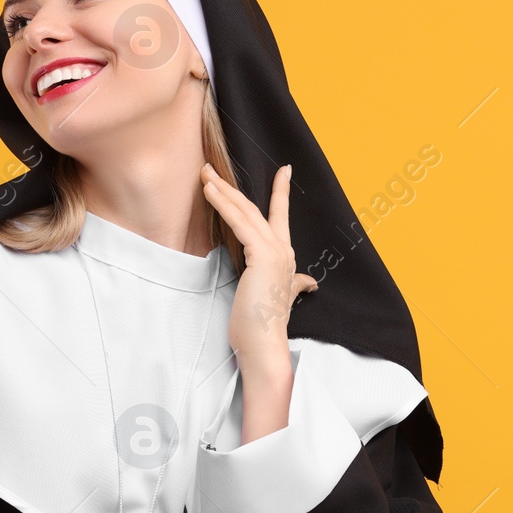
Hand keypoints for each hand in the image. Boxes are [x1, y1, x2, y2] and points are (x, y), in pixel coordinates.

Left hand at [200, 161, 317, 363]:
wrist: (265, 345)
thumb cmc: (263, 325)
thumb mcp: (279, 298)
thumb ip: (294, 285)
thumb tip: (308, 283)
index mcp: (285, 257)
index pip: (280, 217)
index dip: (280, 192)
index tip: (284, 170)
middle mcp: (283, 250)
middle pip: (255, 209)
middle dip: (232, 185)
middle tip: (210, 167)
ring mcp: (274, 251)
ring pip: (245, 211)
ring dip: (223, 190)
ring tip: (204, 174)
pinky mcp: (261, 255)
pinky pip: (239, 223)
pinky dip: (224, 205)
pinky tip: (210, 192)